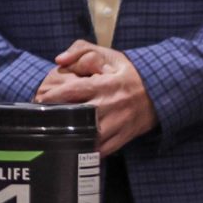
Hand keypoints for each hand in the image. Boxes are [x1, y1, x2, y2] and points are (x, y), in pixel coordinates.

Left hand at [34, 40, 158, 156]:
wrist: (163, 90)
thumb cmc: (132, 73)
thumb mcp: (112, 56)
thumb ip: (83, 50)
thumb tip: (59, 59)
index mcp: (105, 84)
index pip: (72, 91)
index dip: (52, 97)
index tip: (39, 100)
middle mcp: (110, 105)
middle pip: (76, 117)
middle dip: (56, 120)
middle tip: (42, 121)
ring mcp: (118, 123)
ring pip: (88, 137)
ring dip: (70, 139)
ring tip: (54, 138)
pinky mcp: (124, 136)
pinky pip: (102, 150)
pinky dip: (87, 152)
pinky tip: (75, 150)